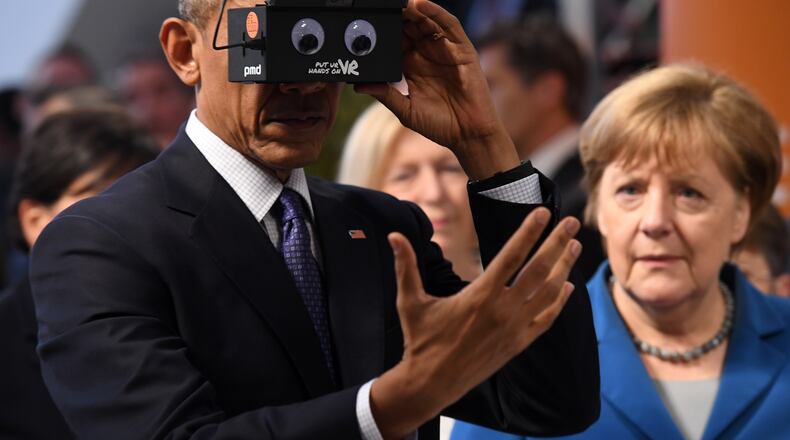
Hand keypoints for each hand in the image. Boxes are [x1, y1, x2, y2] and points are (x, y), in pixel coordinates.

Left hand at [354, 0, 519, 179]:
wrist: (468, 134)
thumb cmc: (439, 125)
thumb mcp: (405, 110)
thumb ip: (384, 95)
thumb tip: (358, 86)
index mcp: (411, 66)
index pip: (395, 42)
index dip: (383, 31)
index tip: (366, 22)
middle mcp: (427, 55)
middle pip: (410, 27)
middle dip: (396, 16)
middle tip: (379, 5)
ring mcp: (445, 50)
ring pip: (427, 22)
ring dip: (413, 10)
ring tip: (399, 2)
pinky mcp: (462, 50)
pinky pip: (449, 25)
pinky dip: (436, 12)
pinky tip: (421, 5)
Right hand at [370, 208, 581, 438]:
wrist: (431, 382)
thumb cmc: (420, 339)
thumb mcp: (410, 301)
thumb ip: (406, 266)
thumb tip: (393, 236)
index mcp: (480, 295)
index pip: (512, 255)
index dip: (529, 232)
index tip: (543, 212)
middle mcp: (503, 310)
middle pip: (539, 269)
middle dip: (557, 242)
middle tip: (573, 221)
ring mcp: (514, 328)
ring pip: (548, 292)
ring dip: (564, 267)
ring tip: (575, 246)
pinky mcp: (518, 344)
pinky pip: (547, 319)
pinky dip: (560, 301)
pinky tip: (568, 286)